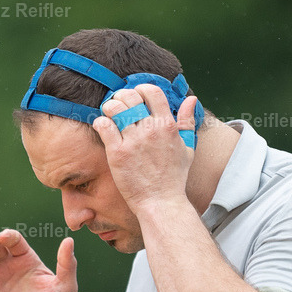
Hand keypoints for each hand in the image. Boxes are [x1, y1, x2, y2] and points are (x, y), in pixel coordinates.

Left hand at [92, 84, 196, 213]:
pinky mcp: (118, 154)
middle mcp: (151, 130)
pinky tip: (102, 127)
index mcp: (168, 125)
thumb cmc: (174, 178)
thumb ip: (187, 122)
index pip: (152, 92)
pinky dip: (100, 122)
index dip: (141, 88)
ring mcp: (133, 141)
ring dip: (109, 107)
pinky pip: (103, 127)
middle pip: (130, 96)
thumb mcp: (187, 148)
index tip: (135, 95)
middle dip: (121, 96)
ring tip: (108, 114)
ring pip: (115, 108)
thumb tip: (191, 99)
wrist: (161, 202)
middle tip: (118, 104)